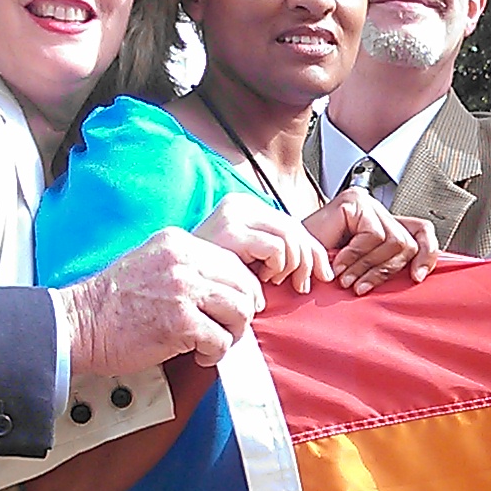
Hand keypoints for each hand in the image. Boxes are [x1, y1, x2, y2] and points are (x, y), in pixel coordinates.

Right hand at [54, 227, 262, 374]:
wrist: (78, 324)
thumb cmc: (111, 303)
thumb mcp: (152, 263)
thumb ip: (186, 266)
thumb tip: (224, 284)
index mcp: (177, 244)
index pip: (233, 262)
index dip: (242, 289)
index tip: (235, 307)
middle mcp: (183, 261)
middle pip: (243, 287)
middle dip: (240, 314)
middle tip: (226, 329)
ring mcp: (183, 291)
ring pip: (239, 312)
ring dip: (230, 334)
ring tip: (209, 342)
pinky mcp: (181, 323)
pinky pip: (221, 340)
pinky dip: (213, 353)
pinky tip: (196, 354)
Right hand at [195, 192, 329, 293]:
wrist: (168, 285)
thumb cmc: (209, 280)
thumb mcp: (245, 261)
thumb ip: (272, 255)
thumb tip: (318, 267)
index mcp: (242, 208)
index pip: (291, 224)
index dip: (312, 250)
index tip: (321, 275)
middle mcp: (238, 205)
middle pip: (294, 228)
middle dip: (308, 259)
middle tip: (303, 285)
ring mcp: (232, 217)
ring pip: (290, 237)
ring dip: (290, 266)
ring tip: (274, 282)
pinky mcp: (230, 234)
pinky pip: (276, 248)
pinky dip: (277, 268)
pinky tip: (262, 282)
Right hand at [302, 190, 437, 291]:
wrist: (288, 263)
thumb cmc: (320, 272)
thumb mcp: (364, 273)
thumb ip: (387, 266)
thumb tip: (421, 275)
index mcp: (382, 225)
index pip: (420, 231)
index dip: (426, 253)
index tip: (416, 277)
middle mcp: (376, 210)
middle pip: (407, 241)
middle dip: (385, 271)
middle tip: (359, 287)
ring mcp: (365, 202)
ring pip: (393, 240)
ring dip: (368, 268)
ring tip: (346, 279)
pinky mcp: (354, 202)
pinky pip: (373, 235)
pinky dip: (356, 255)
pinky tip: (337, 265)